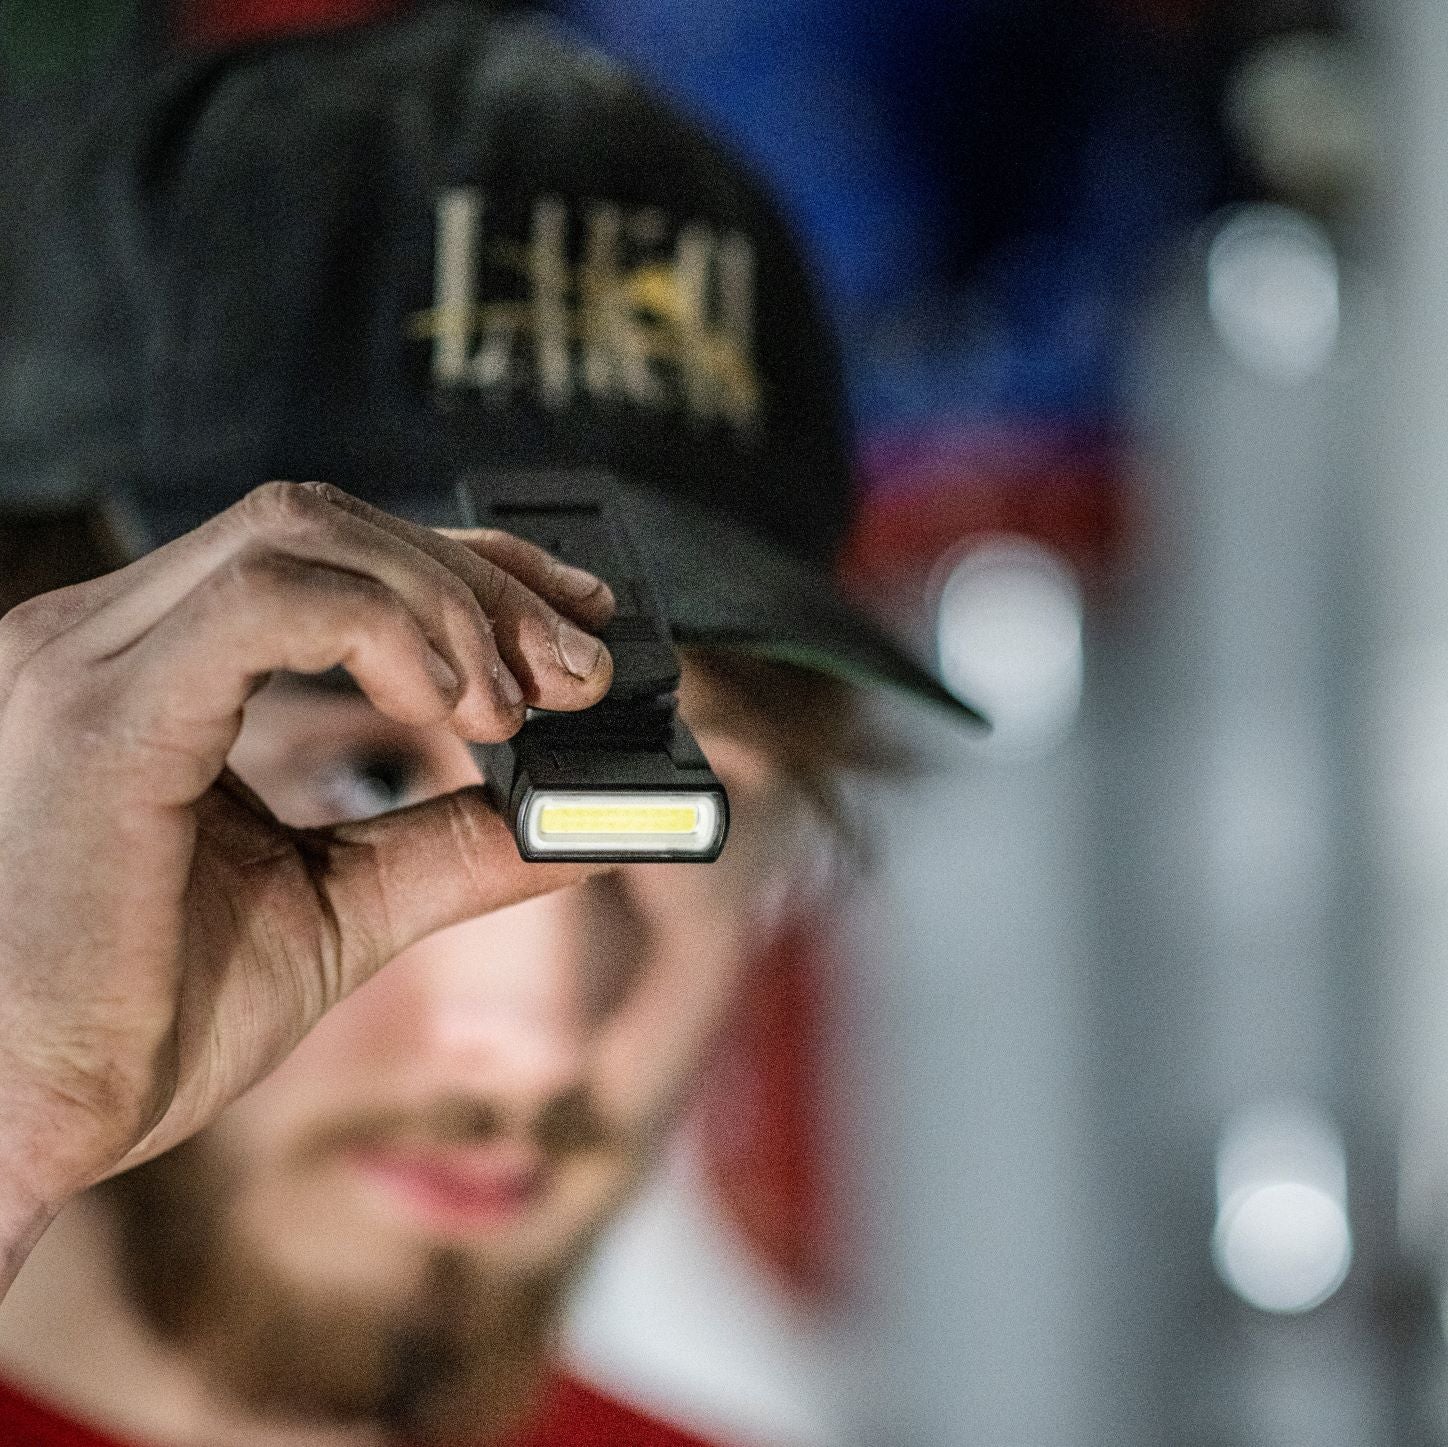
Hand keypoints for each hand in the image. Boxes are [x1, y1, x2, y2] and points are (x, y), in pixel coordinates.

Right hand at [0, 482, 613, 1280]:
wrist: (16, 1129)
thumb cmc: (143, 1024)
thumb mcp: (339, 909)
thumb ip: (452, 848)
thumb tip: (581, 821)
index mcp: (152, 667)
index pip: (326, 552)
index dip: (461, 566)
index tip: (569, 620)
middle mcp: (105, 636)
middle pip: (328, 525)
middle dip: (478, 585)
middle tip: (578, 671)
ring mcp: (90, 660)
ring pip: (305, 536)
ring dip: (447, 607)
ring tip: (515, 707)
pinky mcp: (102, 714)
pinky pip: (271, 602)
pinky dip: (388, 633)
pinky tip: (447, 708)